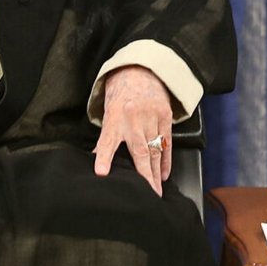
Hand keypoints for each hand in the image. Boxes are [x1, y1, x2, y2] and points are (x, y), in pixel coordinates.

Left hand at [93, 65, 173, 192]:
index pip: (107, 141)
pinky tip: (163, 174)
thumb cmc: (120, 95)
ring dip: (155, 172)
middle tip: (147, 194)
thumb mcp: (108, 113)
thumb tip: (99, 162)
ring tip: (156, 190)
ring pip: (155, 150)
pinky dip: (166, 160)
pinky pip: (167, 142)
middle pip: (139, 151)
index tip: (101, 172)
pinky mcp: (165, 116)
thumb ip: (106, 137)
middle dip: (144, 175)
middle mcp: (134, 117)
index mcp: (115, 117)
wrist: (140, 71)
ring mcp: (152, 116)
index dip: (103, 157)